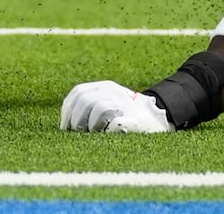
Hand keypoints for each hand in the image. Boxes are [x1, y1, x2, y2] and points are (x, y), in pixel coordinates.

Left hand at [60, 80, 174, 133]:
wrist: (159, 119)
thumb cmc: (127, 116)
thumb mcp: (107, 103)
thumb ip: (89, 107)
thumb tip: (66, 124)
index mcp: (104, 87)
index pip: (78, 92)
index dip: (68, 110)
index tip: (65, 127)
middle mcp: (113, 91)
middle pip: (85, 99)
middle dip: (76, 118)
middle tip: (77, 133)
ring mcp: (124, 103)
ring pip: (98, 108)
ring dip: (90, 124)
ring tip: (93, 133)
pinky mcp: (134, 118)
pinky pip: (114, 123)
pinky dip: (106, 131)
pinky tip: (105, 135)